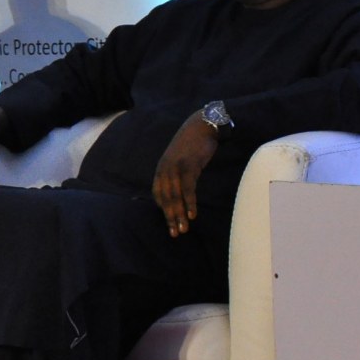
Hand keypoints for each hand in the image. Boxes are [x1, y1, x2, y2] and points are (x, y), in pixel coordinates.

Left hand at [151, 113, 218, 237]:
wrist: (201, 125)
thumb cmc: (192, 145)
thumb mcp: (180, 160)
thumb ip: (177, 174)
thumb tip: (179, 189)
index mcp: (161, 169)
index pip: (158, 195)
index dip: (164, 210)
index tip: (170, 224)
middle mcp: (164, 169)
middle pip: (165, 198)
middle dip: (170, 218)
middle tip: (175, 234)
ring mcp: (175, 167)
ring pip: (175, 196)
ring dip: (179, 215)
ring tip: (183, 230)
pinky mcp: (188, 166)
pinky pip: (187, 188)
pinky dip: (189, 202)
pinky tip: (192, 214)